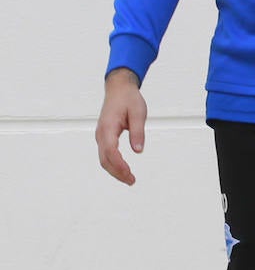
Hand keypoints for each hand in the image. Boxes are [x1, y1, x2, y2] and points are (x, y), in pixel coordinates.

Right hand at [96, 68, 147, 184]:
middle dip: (117, 172)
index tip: (129, 173)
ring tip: (130, 179)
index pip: (110, 150)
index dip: (118, 164)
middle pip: (105, 159)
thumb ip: (137, 132)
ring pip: (104, 159)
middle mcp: (101, 133)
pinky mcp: (104, 137)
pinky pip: (105, 154)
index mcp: (108, 126)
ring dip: (115, 171)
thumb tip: (138, 151)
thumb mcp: (138, 113)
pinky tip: (123, 169)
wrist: (119, 88)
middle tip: (132, 181)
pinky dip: (113, 164)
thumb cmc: (129, 99)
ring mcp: (101, 136)